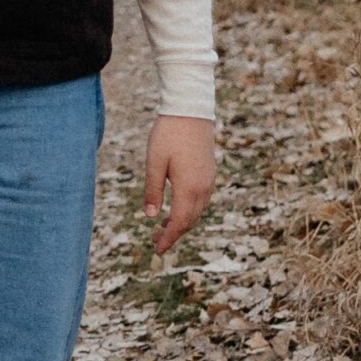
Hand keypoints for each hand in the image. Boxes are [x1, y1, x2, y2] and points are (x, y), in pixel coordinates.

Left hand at [143, 116, 216, 254]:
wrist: (190, 110)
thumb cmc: (168, 134)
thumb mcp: (154, 162)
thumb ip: (153, 191)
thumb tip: (151, 217)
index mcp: (189, 188)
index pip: (180, 223)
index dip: (169, 239)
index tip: (158, 250)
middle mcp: (203, 188)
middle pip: (190, 221)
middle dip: (174, 234)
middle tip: (155, 241)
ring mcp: (209, 181)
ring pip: (196, 212)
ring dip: (181, 223)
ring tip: (162, 227)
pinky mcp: (209, 173)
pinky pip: (200, 200)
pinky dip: (189, 211)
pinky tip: (176, 209)